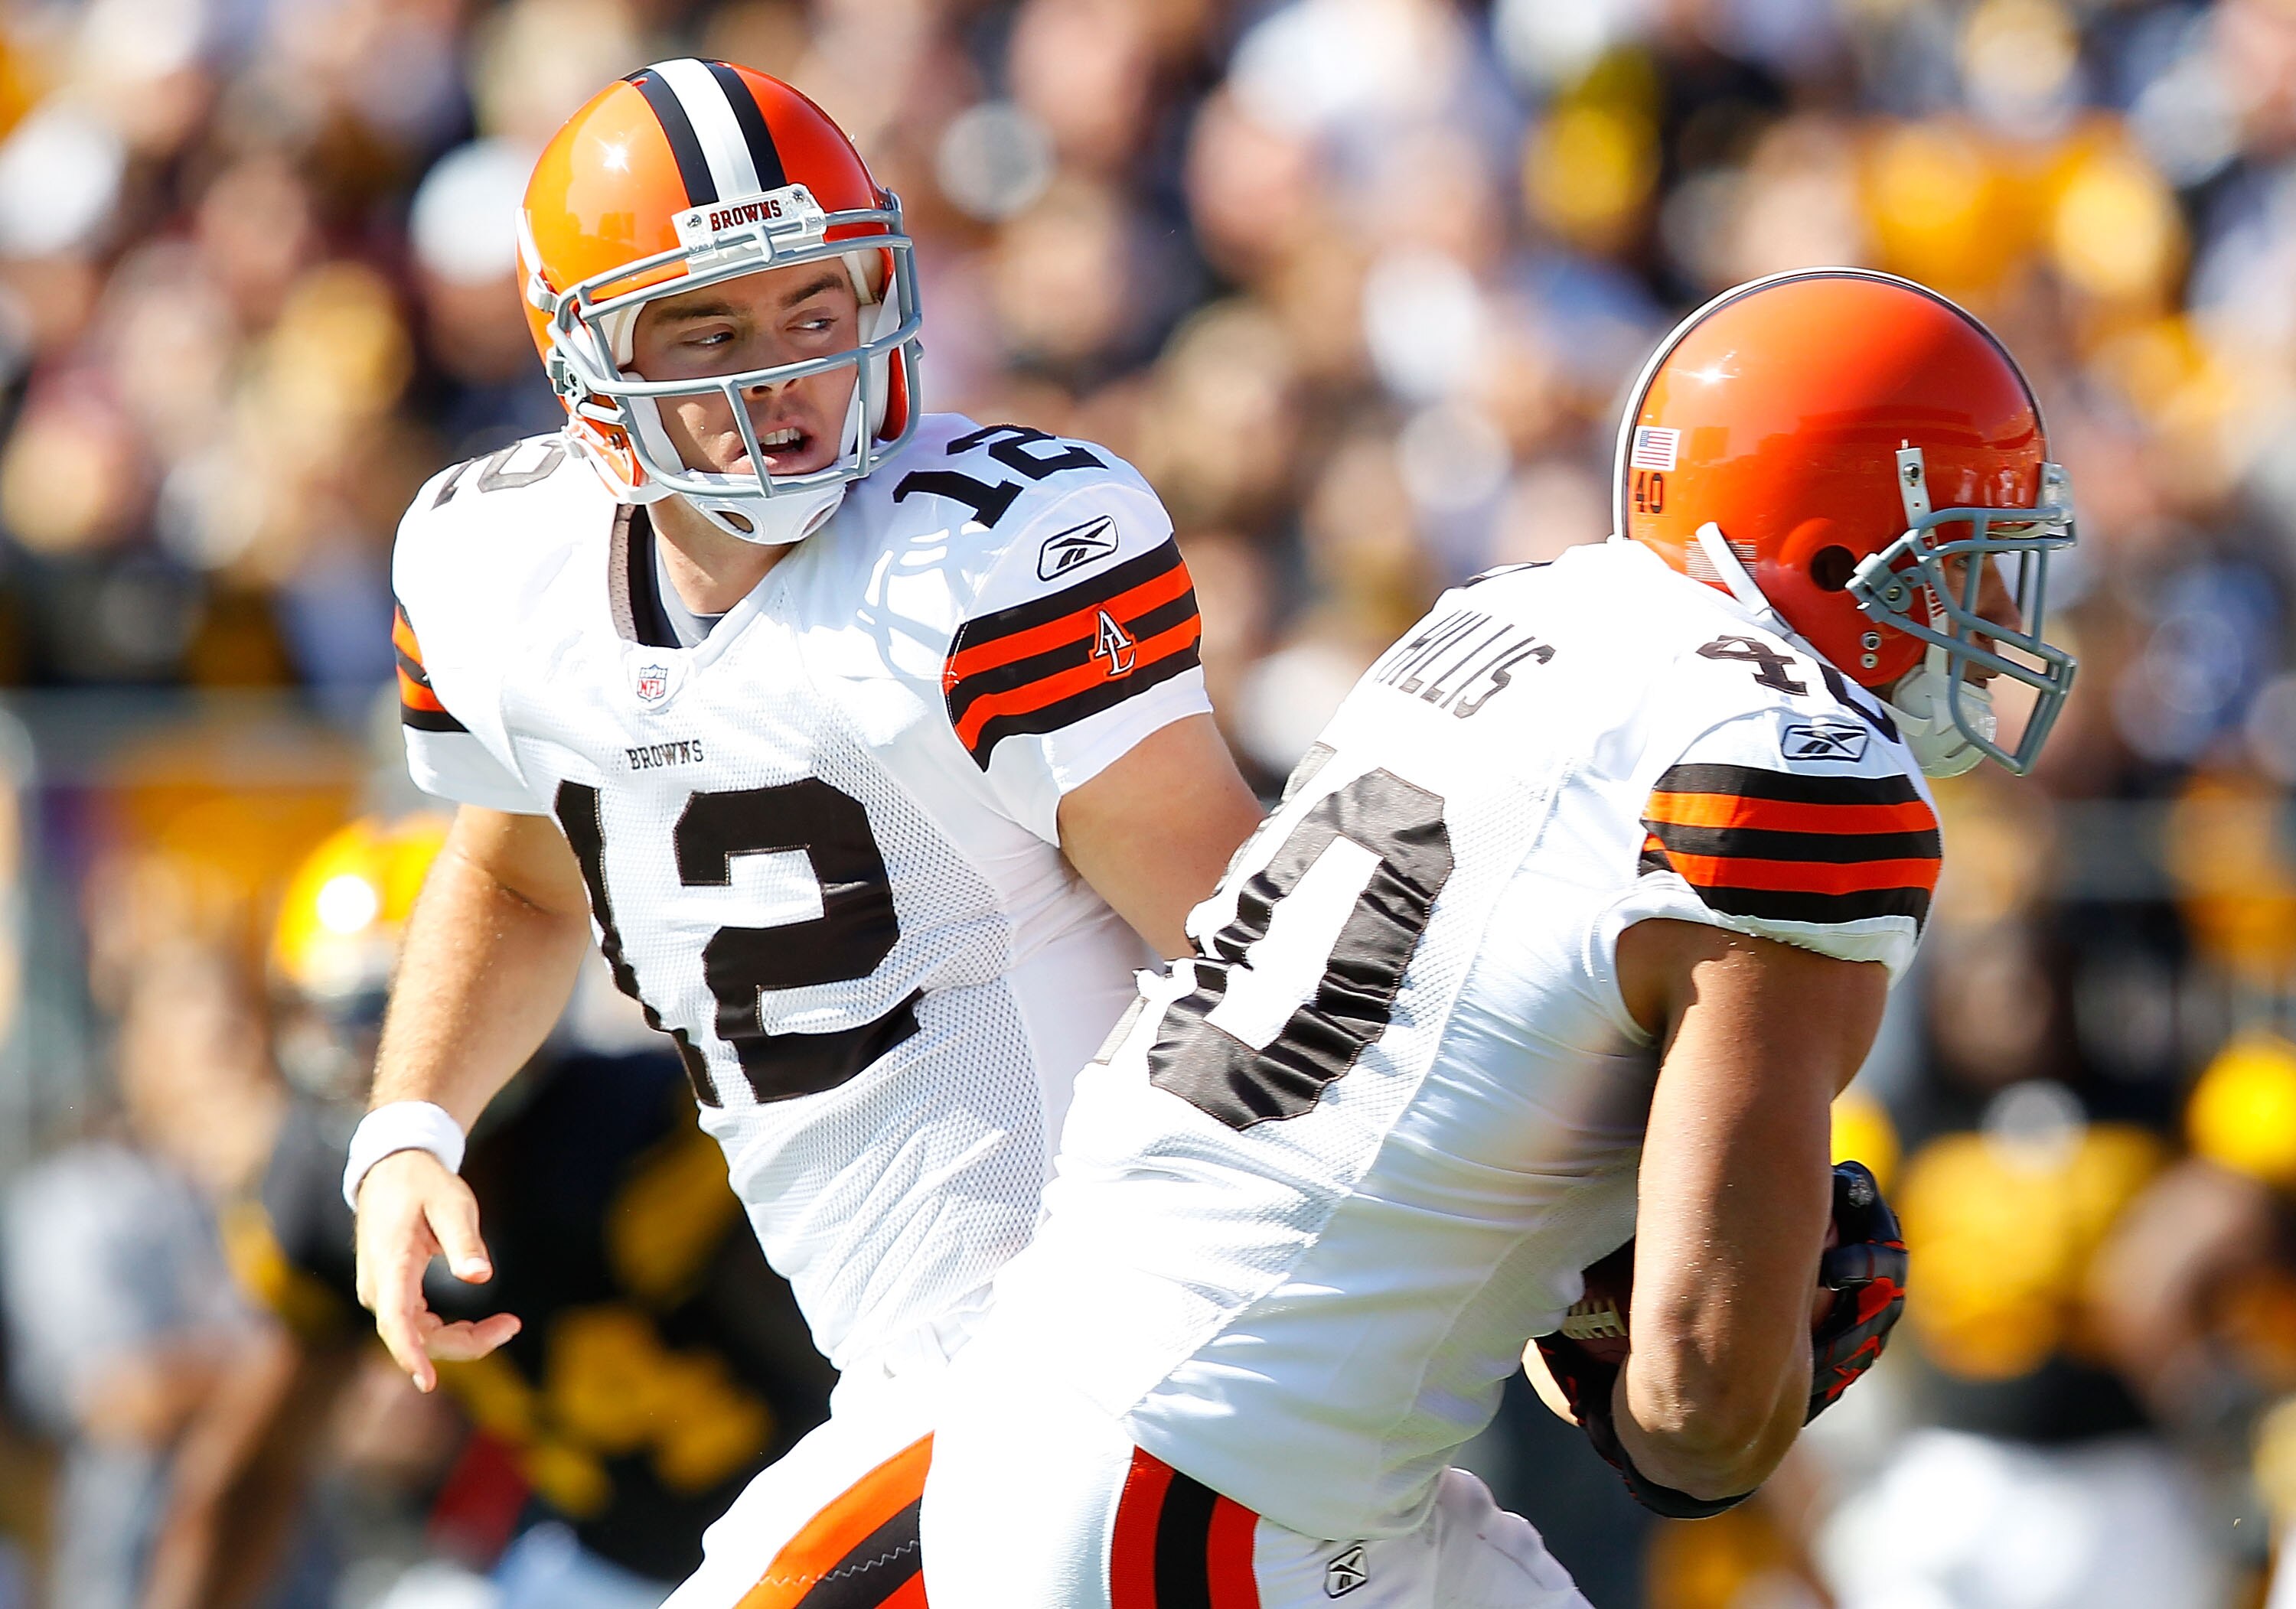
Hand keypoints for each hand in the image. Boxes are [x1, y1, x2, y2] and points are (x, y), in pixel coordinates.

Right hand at [352, 1149, 518, 1392]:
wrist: (393, 1170)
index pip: (395, 1319)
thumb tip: (480, 1277)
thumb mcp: (452, 1202)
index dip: (410, 1353)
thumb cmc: (424, 1185)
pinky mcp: (392, 1294)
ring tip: (507, 1325)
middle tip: (512, 1326)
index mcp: (390, 1263)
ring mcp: (383, 1292)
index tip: (427, 1381)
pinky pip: (417, 1326)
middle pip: (416, 1335)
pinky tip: (480, 1327)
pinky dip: (449, 1331)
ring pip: (418, 1334)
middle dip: (464, 1343)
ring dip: (460, 1339)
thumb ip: (464, 1240)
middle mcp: (379, 1286)